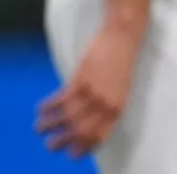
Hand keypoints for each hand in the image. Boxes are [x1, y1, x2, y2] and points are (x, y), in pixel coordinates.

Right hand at [35, 20, 140, 155]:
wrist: (122, 38)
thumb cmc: (122, 62)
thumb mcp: (119, 89)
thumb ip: (105, 105)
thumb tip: (86, 120)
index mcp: (118, 108)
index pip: (100, 134)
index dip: (84, 146)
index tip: (72, 153)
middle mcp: (106, 104)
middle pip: (80, 130)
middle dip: (64, 140)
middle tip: (50, 146)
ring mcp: (93, 93)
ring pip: (67, 116)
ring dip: (50, 124)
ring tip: (39, 128)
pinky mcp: (82, 81)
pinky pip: (61, 99)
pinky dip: (49, 106)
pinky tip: (41, 109)